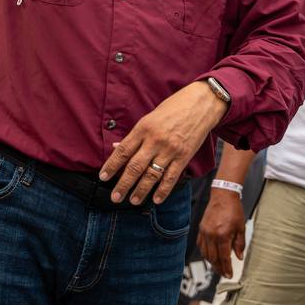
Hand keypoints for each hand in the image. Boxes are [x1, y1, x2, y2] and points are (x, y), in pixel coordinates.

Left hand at [99, 81, 226, 205]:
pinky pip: (172, 177)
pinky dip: (163, 190)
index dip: (111, 166)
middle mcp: (155, 140)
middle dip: (123, 184)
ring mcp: (170, 149)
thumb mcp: (149, 118)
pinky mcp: (184, 156)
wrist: (202, 104)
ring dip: (141, 190)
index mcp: (143, 128)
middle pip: (135, 167)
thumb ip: (134, 136)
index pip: (122, 151)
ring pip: (152, 175)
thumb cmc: (173, 109)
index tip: (103, 177)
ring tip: (133, 201)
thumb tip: (115, 148)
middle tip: (115, 197)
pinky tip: (156, 199)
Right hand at [198, 186, 245, 278]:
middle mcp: (211, 235)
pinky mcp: (201, 229)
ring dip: (211, 262)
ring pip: (205, 253)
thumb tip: (239, 257)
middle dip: (219, 268)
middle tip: (224, 274)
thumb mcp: (241, 228)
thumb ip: (239, 244)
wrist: (223, 196)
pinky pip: (201, 245)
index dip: (227, 268)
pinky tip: (210, 256)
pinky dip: (205, 253)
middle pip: (213, 258)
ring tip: (218, 267)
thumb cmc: (234, 210)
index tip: (229, 275)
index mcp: (223, 235)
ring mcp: (204, 232)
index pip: (224, 257)